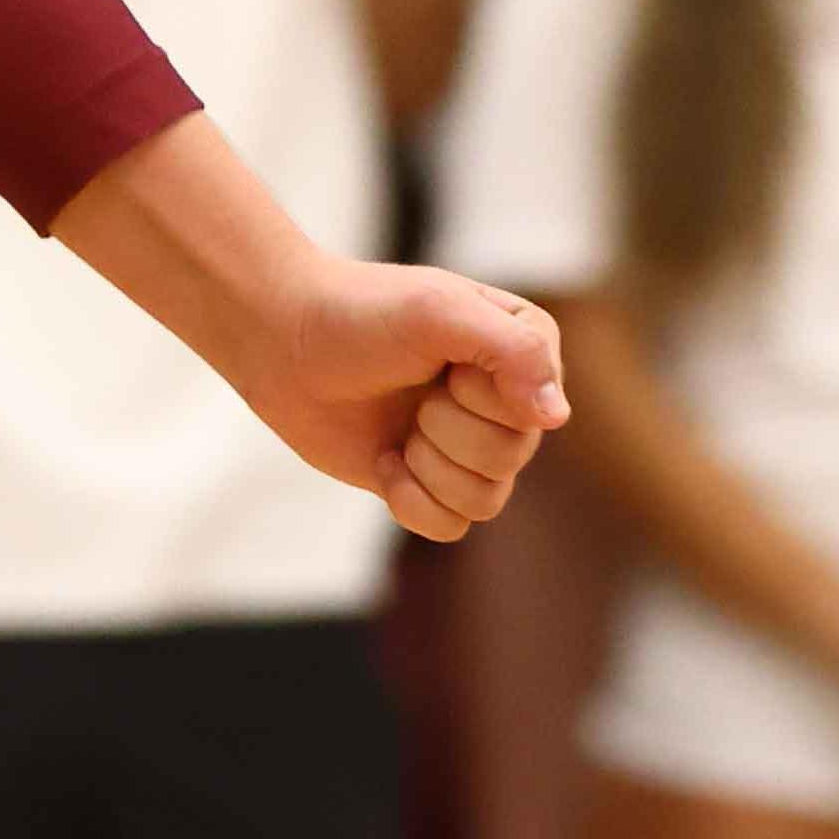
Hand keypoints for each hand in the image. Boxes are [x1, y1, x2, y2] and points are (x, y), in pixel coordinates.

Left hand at [207, 258, 570, 543]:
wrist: (282, 341)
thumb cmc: (360, 314)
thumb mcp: (440, 312)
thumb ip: (512, 351)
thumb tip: (556, 416)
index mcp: (526, 346)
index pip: (538, 408)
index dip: (481, 396)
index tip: (441, 360)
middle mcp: (507, 398)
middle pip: (512, 457)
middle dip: (448, 430)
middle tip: (413, 392)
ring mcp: (468, 442)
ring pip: (487, 500)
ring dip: (429, 468)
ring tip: (400, 428)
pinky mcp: (428, 479)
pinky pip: (451, 525)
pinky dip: (412, 501)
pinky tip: (385, 460)